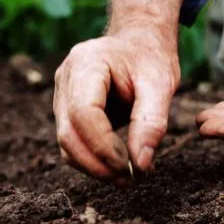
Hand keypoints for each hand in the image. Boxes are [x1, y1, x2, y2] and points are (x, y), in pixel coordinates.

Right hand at [53, 27, 178, 182]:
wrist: (139, 42)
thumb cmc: (151, 58)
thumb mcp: (161, 84)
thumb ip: (152, 123)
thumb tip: (141, 165)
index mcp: (86, 64)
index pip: (84, 113)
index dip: (104, 146)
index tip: (130, 167)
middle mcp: (66, 79)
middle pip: (68, 133)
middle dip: (97, 163)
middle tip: (129, 180)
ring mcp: (62, 95)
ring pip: (67, 143)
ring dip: (94, 167)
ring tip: (127, 178)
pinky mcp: (68, 110)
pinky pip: (73, 143)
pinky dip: (93, 160)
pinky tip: (120, 166)